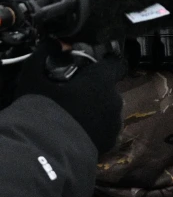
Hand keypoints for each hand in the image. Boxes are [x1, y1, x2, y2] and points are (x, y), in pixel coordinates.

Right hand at [14, 39, 125, 154]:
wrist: (43, 152)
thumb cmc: (41, 111)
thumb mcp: (34, 79)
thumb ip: (43, 55)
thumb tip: (52, 43)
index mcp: (102, 81)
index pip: (114, 64)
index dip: (103, 65)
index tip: (90, 69)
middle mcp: (114, 99)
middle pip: (108, 89)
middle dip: (93, 91)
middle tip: (71, 96)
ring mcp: (114, 122)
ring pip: (107, 110)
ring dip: (95, 111)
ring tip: (72, 117)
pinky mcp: (110, 142)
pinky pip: (105, 130)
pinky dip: (94, 130)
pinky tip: (76, 132)